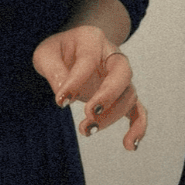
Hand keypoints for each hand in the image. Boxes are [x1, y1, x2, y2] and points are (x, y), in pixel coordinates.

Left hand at [32, 24, 146, 149]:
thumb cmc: (58, 52)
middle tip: (89, 114)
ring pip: (129, 94)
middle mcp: (112, 55)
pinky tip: (130, 145)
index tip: (61, 102)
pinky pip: (138, 109)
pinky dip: (138, 127)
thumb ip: (53, 69)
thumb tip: (63, 92)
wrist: (72, 49)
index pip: (88, 61)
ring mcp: (121, 75)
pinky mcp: (122, 94)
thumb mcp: (46, 53)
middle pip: (122, 73)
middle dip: (107, 96)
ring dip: (112, 116)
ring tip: (87, 130)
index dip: (75, 82)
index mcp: (92, 39)